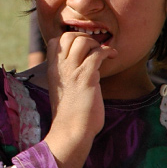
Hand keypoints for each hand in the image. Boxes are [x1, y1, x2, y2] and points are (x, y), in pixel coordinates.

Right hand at [41, 31, 115, 167]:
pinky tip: (113, 56)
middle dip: (85, 37)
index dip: (71, 39)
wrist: (71, 131)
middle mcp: (60, 68)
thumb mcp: (62, 90)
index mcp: (52, 70)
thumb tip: (82, 68)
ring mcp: (72, 72)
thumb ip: (67, 77)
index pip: (55, 41)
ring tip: (104, 53)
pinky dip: (108, 51)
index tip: (84, 48)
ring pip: (82, 41)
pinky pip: (97, 54)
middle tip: (95, 49)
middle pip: (68, 36)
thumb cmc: (70, 116)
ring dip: (96, 44)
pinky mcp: (86, 78)